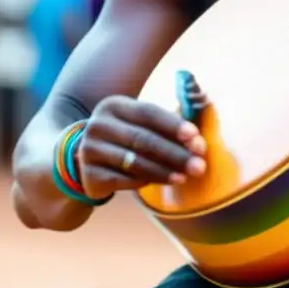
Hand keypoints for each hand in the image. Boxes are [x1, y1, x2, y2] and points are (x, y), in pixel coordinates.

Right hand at [76, 95, 206, 199]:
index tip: (195, 137)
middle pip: (143, 139)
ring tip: (185, 176)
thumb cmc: (127, 136)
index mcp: (114, 105)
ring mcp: (89, 151)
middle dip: (175, 153)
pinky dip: (147, 181)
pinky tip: (165, 181)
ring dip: (165, 171)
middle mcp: (98, 125)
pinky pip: (124, 180)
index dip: (173, 124)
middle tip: (199, 165)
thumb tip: (198, 140)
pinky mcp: (89, 175)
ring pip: (134, 162)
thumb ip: (167, 126)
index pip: (148, 112)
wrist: (89, 159)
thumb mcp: (140, 123)